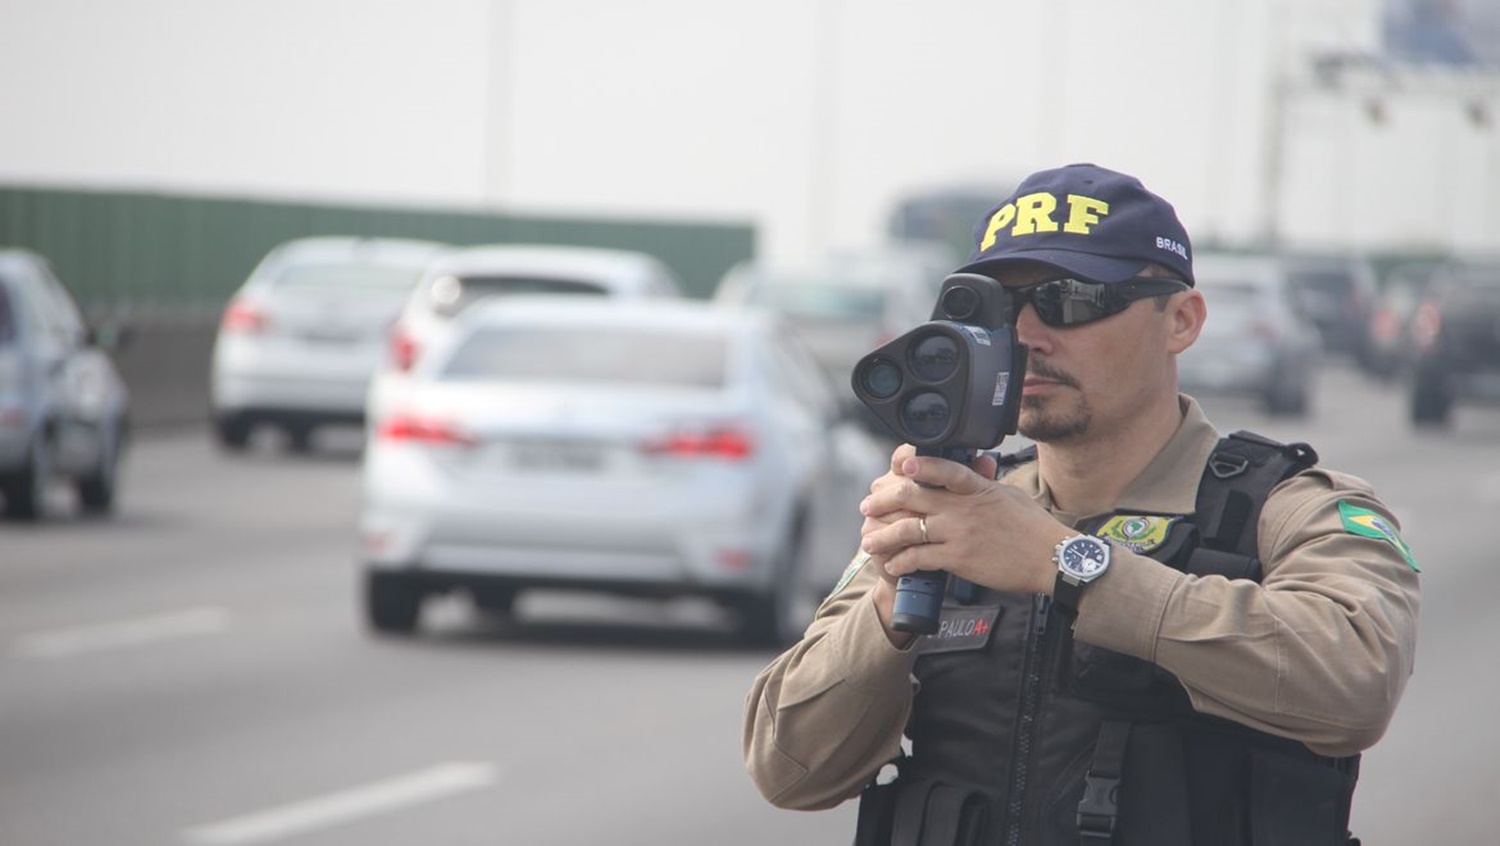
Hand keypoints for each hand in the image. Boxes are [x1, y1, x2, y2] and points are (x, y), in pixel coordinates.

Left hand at [859, 448, 1068, 596]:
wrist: (1051, 560)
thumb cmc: (1033, 527)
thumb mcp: (1007, 494)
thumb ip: (983, 483)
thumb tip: (972, 468)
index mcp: (976, 488)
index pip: (944, 469)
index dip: (919, 464)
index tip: (900, 464)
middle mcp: (963, 508)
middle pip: (912, 497)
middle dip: (883, 500)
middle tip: (868, 505)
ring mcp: (959, 533)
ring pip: (908, 530)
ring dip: (883, 535)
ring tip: (868, 541)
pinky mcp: (959, 559)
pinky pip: (919, 558)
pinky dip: (901, 561)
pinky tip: (892, 564)